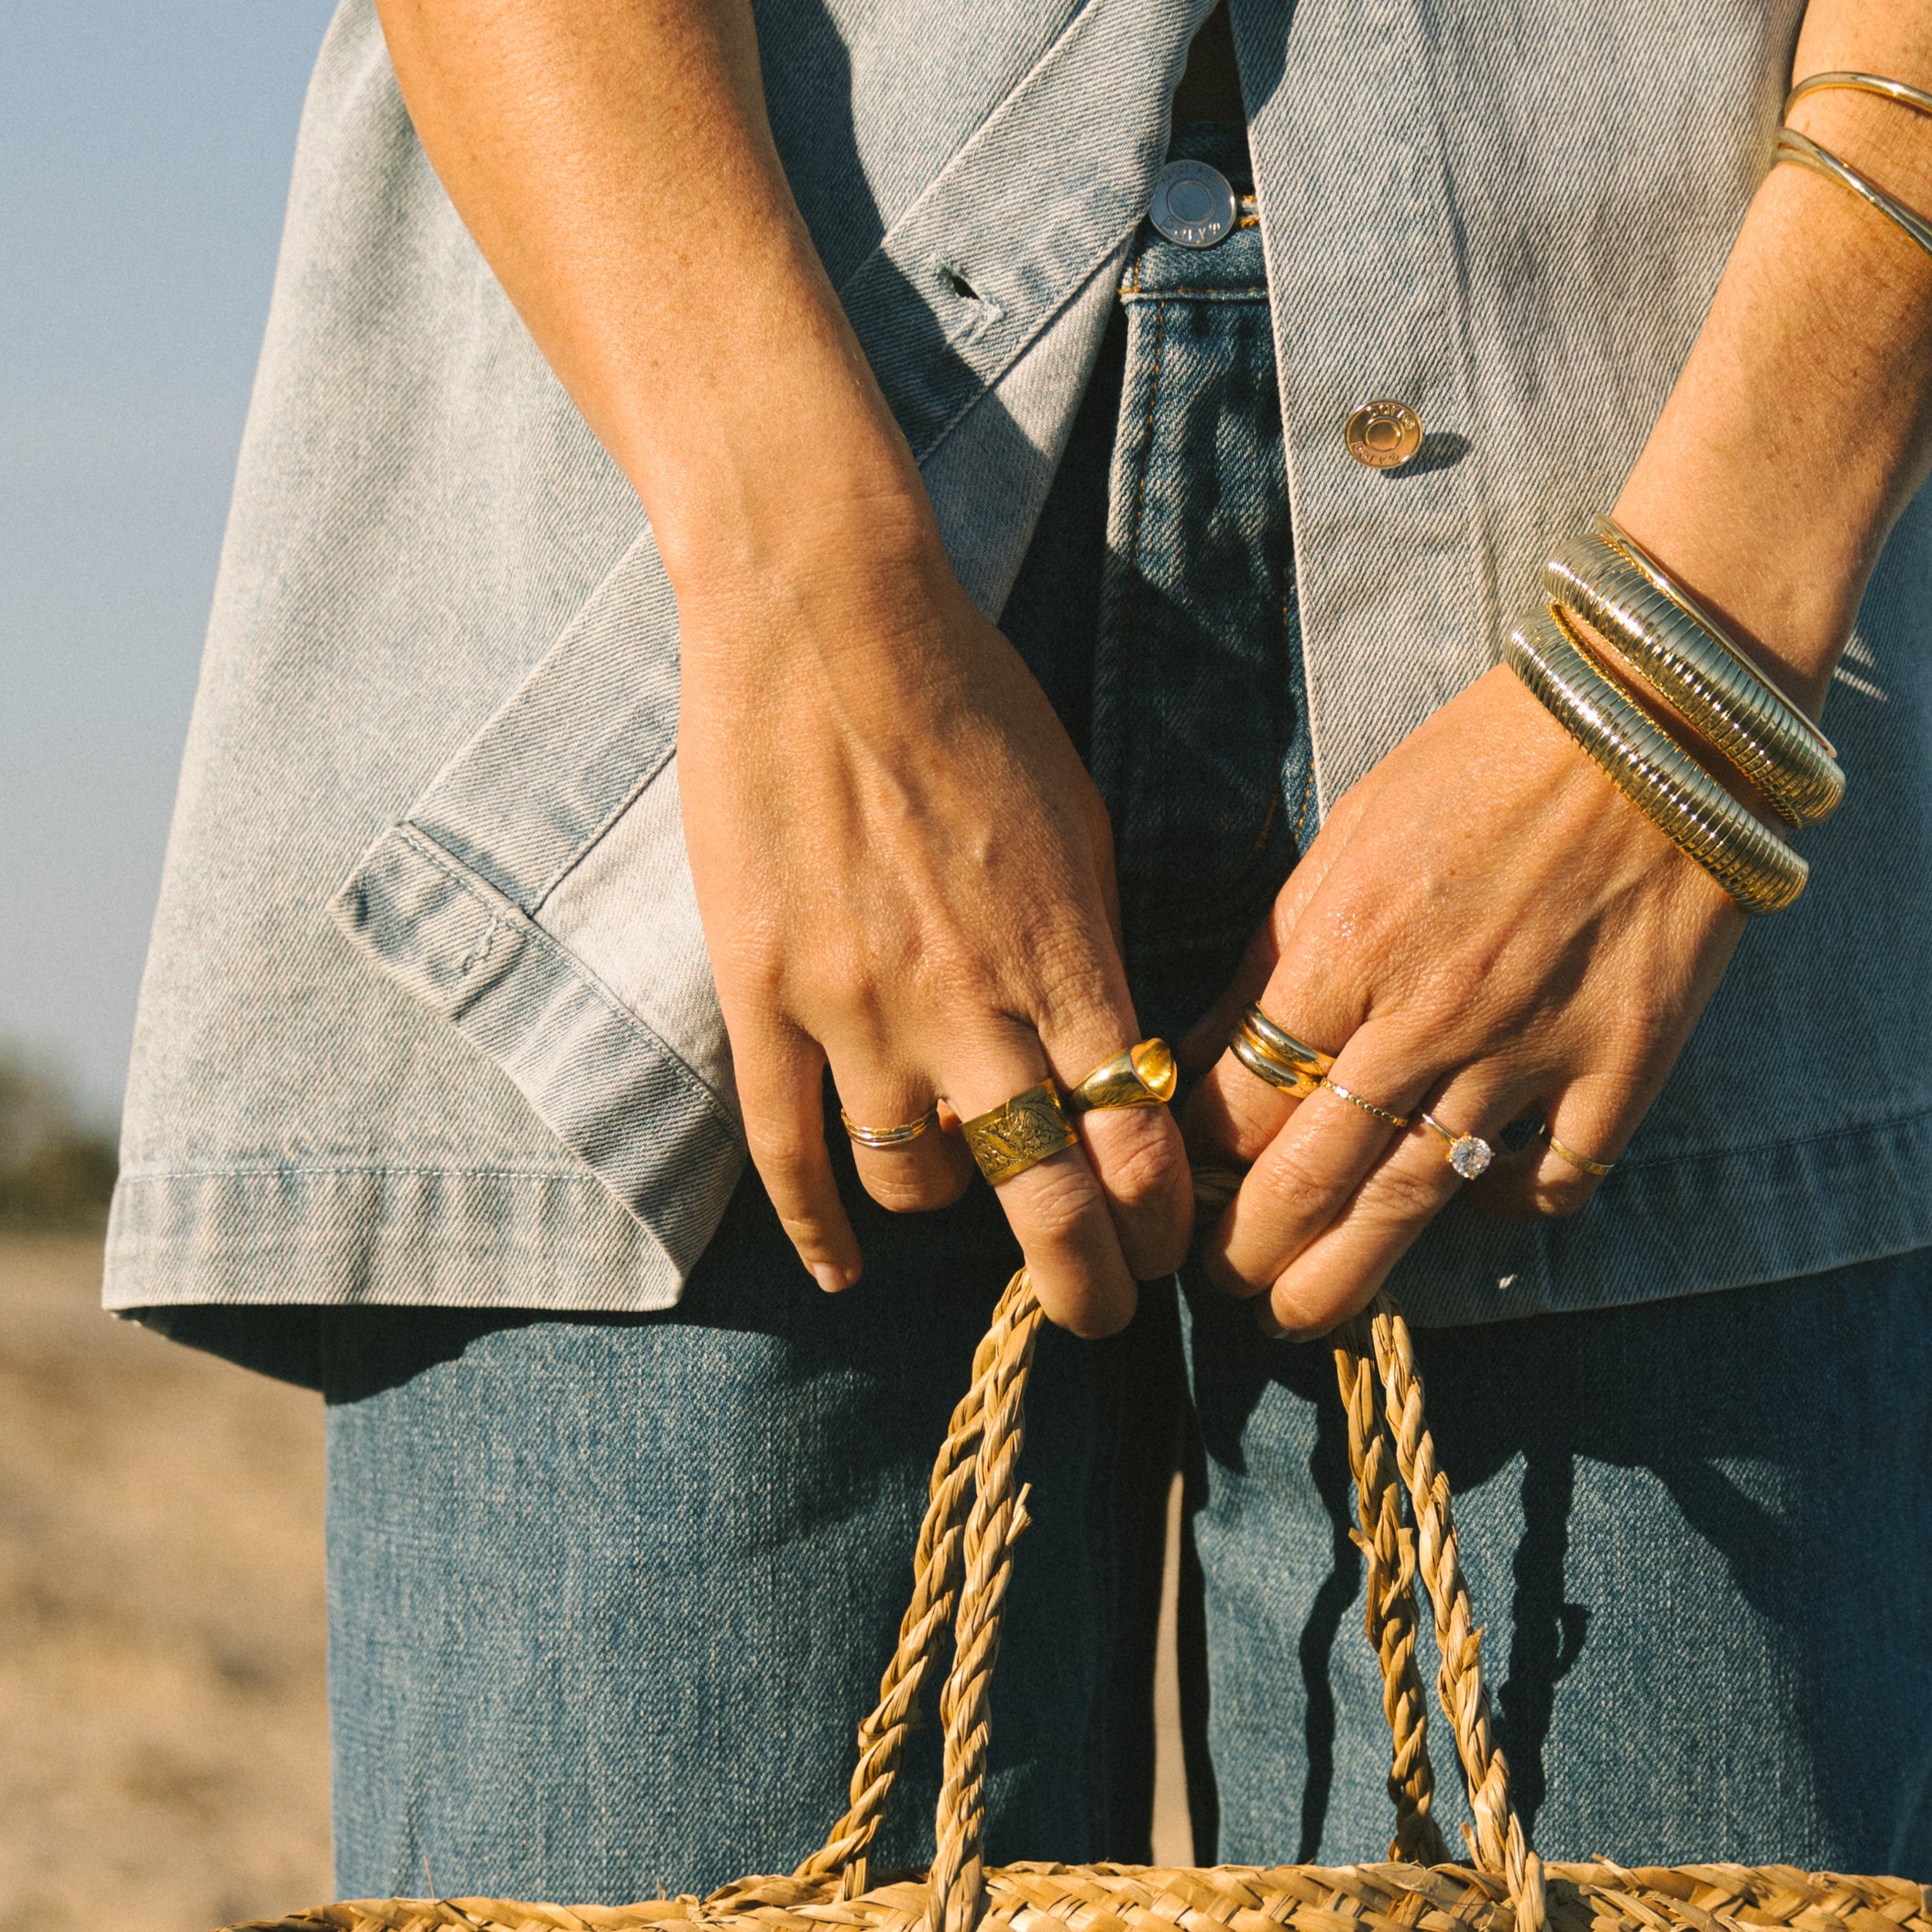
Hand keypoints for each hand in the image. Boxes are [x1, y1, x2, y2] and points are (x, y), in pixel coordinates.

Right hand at [676, 527, 1192, 1335]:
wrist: (825, 616)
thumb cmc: (971, 701)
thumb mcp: (1074, 822)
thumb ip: (1088, 949)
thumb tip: (1110, 1053)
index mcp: (1064, 957)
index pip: (1137, 1139)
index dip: (1160, 1220)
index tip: (1169, 1250)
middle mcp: (969, 1004)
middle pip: (1047, 1200)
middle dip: (1087, 1280)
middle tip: (1106, 1315)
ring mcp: (857, 1008)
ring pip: (917, 1182)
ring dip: (952, 1206)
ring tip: (964, 1193)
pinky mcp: (762, 995)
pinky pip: (788, 1150)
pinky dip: (819, 1230)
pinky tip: (843, 1272)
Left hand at [1180, 663, 1743, 1332]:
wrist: (1662, 720)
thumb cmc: (1490, 760)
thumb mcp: (1352, 833)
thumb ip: (1284, 951)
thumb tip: (1217, 1053)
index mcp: (1344, 948)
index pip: (1237, 1097)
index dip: (1197, 1160)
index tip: (1183, 1186)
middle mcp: (1426, 1017)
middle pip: (1309, 1177)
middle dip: (1249, 1251)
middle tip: (1224, 1285)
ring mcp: (1528, 1053)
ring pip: (1412, 1201)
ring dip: (1344, 1274)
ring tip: (1300, 1313)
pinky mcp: (1620, 1067)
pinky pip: (1554, 1180)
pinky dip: (1509, 1206)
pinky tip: (1480, 1206)